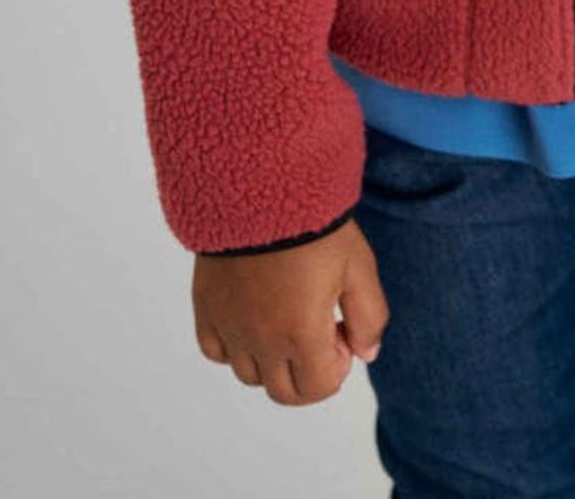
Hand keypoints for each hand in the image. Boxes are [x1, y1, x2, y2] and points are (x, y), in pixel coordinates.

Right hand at [193, 216, 389, 404]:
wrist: (260, 184)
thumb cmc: (313, 221)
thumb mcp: (358, 265)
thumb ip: (369, 317)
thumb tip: (366, 353)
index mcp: (300, 334)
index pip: (318, 388)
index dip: (338, 366)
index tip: (340, 330)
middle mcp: (260, 340)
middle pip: (283, 392)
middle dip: (308, 371)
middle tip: (318, 329)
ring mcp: (228, 326)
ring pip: (249, 375)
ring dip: (273, 360)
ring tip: (287, 317)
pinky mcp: (206, 307)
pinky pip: (215, 350)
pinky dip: (235, 346)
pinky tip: (253, 317)